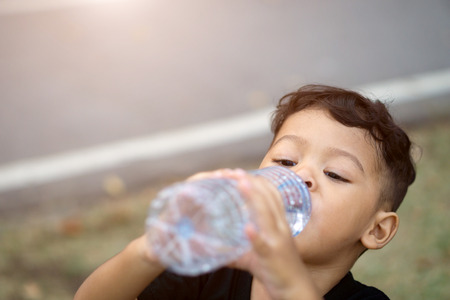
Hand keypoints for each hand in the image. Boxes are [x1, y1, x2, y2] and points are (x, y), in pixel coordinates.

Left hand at [226, 171, 319, 298]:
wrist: (296, 289)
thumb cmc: (276, 268)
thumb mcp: (257, 253)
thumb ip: (237, 248)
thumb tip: (212, 247)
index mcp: (278, 223)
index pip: (270, 194)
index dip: (256, 181)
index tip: (238, 172)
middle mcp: (279, 228)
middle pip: (267, 198)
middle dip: (250, 183)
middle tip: (233, 172)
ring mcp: (277, 241)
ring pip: (266, 215)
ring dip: (253, 198)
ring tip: (240, 184)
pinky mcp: (272, 257)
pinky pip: (264, 245)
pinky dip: (255, 236)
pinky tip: (247, 228)